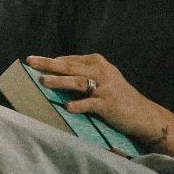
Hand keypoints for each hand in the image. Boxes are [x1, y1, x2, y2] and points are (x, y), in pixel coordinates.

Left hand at [23, 54, 172, 148]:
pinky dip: (78, 105)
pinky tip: (67, 107)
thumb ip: (84, 74)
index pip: (71, 59)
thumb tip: (55, 73)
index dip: (52, 60)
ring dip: (60, 81)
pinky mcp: (108, 104)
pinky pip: (90, 104)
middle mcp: (101, 72)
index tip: (34, 61)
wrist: (142, 113)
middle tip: (31, 62)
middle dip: (49, 64)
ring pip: (78, 82)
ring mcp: (105, 88)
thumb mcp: (103, 79)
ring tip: (43, 82)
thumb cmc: (118, 96)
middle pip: (70, 66)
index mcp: (98, 63)